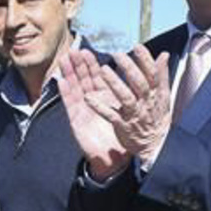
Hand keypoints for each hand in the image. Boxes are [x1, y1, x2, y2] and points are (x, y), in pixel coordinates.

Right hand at [59, 52, 129, 181]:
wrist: (115, 160)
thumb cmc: (125, 137)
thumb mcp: (134, 112)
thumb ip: (138, 94)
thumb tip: (149, 79)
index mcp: (107, 99)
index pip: (97, 78)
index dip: (92, 65)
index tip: (88, 52)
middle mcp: (94, 103)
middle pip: (84, 80)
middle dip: (78, 65)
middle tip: (74, 50)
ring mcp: (84, 111)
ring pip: (75, 89)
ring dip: (69, 74)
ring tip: (65, 60)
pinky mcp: (77, 122)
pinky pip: (71, 105)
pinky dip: (66, 93)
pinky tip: (61, 81)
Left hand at [88, 45, 172, 164]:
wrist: (154, 145)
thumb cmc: (156, 117)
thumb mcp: (163, 96)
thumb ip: (162, 75)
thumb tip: (164, 55)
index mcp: (156, 93)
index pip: (153, 73)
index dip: (145, 60)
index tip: (136, 47)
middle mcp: (146, 102)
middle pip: (138, 83)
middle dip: (129, 68)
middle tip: (117, 54)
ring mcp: (134, 114)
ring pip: (125, 97)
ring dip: (114, 83)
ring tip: (103, 70)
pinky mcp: (123, 125)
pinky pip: (110, 115)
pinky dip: (99, 107)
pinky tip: (88, 98)